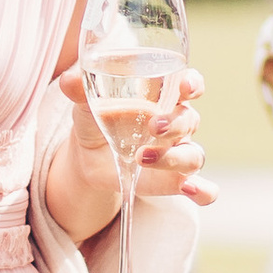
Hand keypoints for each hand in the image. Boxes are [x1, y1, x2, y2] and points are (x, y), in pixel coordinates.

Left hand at [43, 64, 212, 241]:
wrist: (87, 156)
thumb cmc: (95, 116)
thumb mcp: (84, 102)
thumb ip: (79, 89)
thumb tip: (69, 81)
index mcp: (164, 95)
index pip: (189, 84)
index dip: (193, 84)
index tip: (186, 85)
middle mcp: (177, 122)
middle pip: (190, 119)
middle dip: (175, 123)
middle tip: (153, 126)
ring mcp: (178, 152)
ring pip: (194, 154)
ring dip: (174, 157)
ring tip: (142, 158)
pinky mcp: (174, 181)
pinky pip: (203, 188)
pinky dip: (203, 191)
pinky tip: (189, 190)